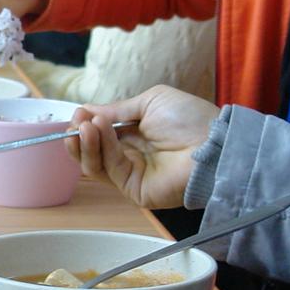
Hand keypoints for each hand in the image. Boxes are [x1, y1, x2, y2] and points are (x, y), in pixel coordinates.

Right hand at [67, 86, 221, 209]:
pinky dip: (98, 149)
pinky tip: (97, 131)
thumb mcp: (151, 101)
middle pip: (91, 149)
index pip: (99, 132)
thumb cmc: (190, 119)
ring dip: (84, 142)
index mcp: (134, 134)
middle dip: (79, 133)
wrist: (213, 144)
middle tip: (76, 120)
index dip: (86, 123)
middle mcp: (129, 154)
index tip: (78, 112)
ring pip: (93, 162)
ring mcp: (129, 172)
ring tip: (86, 125)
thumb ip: (118, 109)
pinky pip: (107, 169)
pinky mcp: (131, 188)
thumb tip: (87, 110)